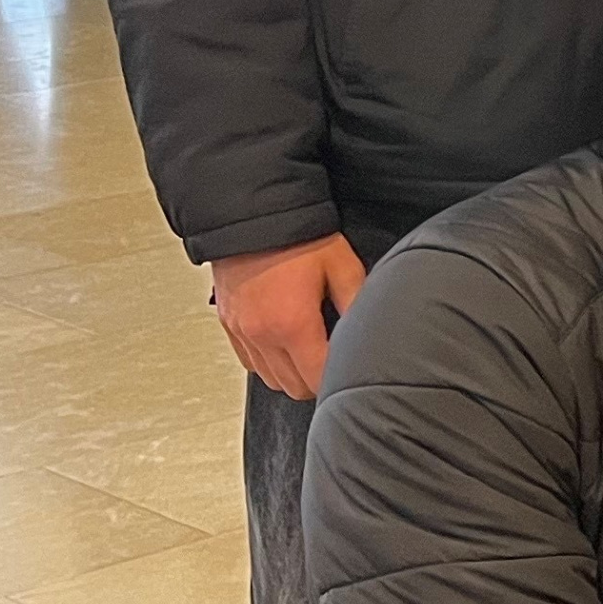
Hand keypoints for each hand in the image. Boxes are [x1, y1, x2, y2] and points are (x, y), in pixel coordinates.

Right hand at [210, 233, 367, 399]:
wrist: (251, 216)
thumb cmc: (295, 237)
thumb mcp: (342, 266)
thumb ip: (358, 303)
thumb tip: (373, 329)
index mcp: (292, 325)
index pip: (317, 380)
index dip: (338, 379)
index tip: (350, 367)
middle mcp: (262, 335)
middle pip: (293, 387)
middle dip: (317, 379)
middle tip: (335, 358)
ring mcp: (241, 332)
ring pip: (270, 379)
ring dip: (293, 373)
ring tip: (312, 350)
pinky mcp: (229, 325)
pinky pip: (250, 362)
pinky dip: (269, 362)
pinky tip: (286, 343)